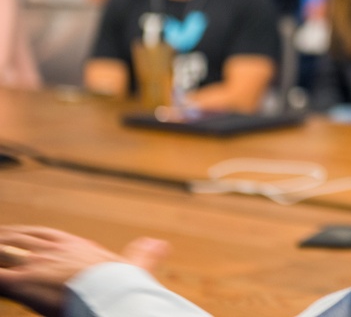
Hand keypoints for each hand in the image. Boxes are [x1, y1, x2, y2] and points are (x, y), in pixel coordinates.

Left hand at [0, 226, 169, 316]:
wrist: (114, 295)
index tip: (15, 231)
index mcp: (77, 246)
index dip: (27, 234)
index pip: (44, 235)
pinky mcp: (21, 283)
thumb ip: (143, 255)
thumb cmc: (125, 285)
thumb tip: (160, 243)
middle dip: (4, 237)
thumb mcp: (134, 268)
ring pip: (4, 251)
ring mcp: (35, 266)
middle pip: (20, 239)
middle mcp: (53, 251)